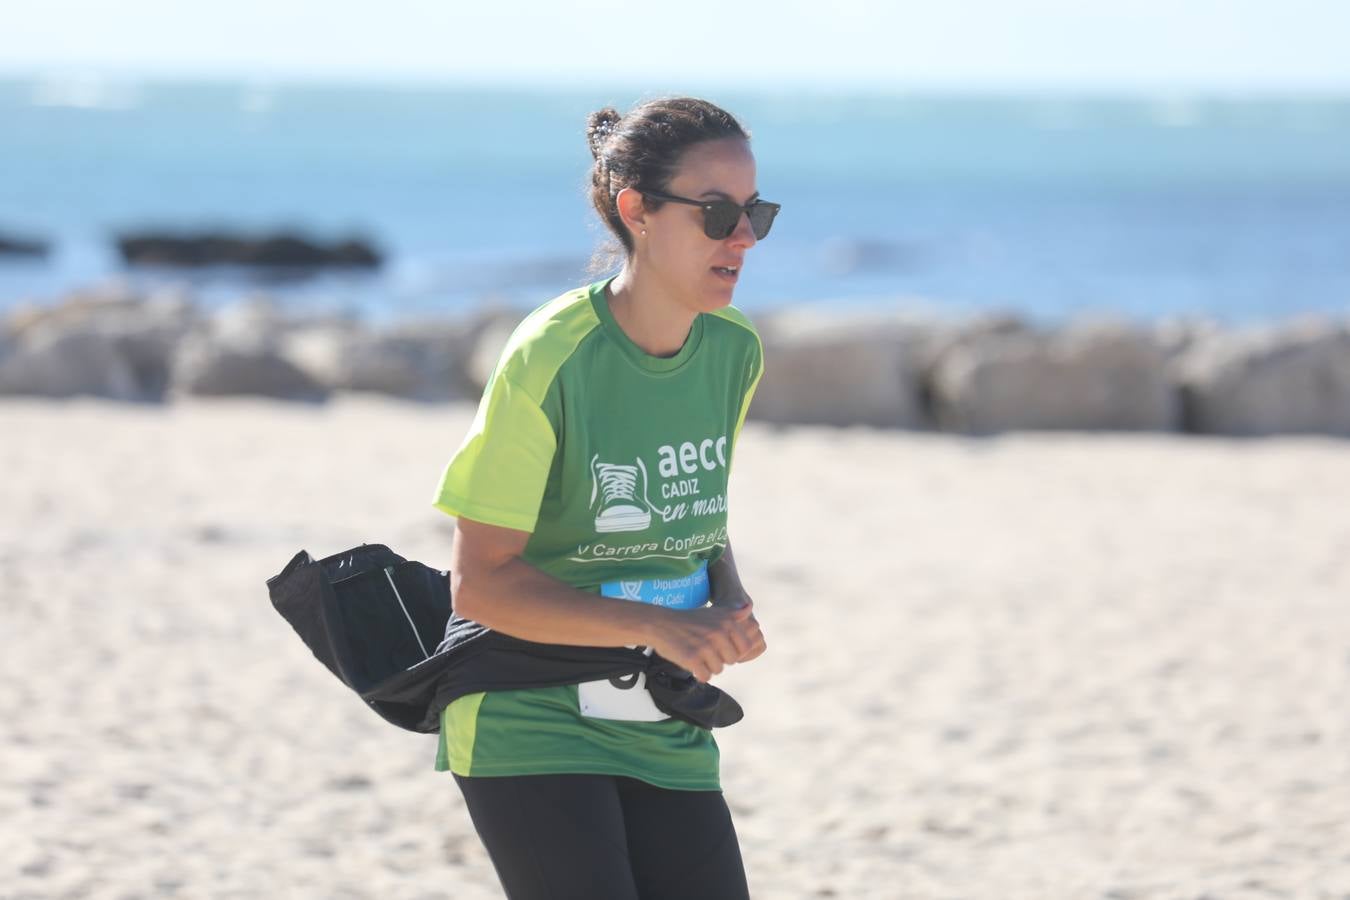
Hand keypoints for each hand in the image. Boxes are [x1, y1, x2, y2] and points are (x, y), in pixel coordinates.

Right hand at [645, 600, 766, 683]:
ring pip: (719, 669)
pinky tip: (692, 664)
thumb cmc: (689, 620)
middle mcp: (718, 633)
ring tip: (697, 655)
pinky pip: (705, 676)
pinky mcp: (692, 658)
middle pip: (732, 660)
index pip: (745, 648)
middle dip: (721, 659)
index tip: (720, 646)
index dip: (733, 650)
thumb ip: (733, 614)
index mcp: (726, 622)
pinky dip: (699, 674)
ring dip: (708, 666)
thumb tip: (749, 607)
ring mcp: (705, 646)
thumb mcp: (713, 612)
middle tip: (705, 650)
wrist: (660, 624)